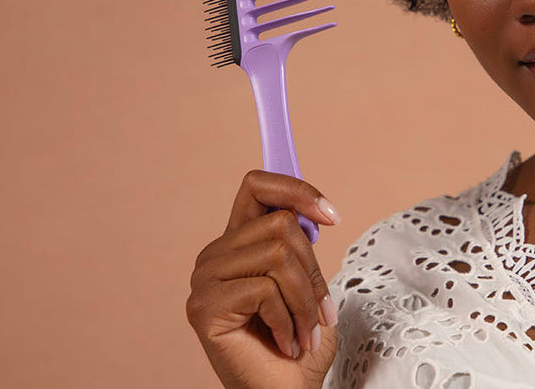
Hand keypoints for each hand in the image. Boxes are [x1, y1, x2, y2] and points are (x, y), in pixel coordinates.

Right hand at [186, 170, 341, 388]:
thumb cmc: (298, 347)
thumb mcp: (307, 285)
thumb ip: (299, 246)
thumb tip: (310, 214)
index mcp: (238, 243)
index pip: (257, 186)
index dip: (295, 189)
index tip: (331, 215)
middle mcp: (215, 255)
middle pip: (279, 224)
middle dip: (313, 273)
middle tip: (319, 314)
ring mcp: (205, 279)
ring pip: (278, 256)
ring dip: (305, 302)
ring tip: (303, 333)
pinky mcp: (204, 306)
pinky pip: (264, 290)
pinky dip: (288, 321)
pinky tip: (284, 343)